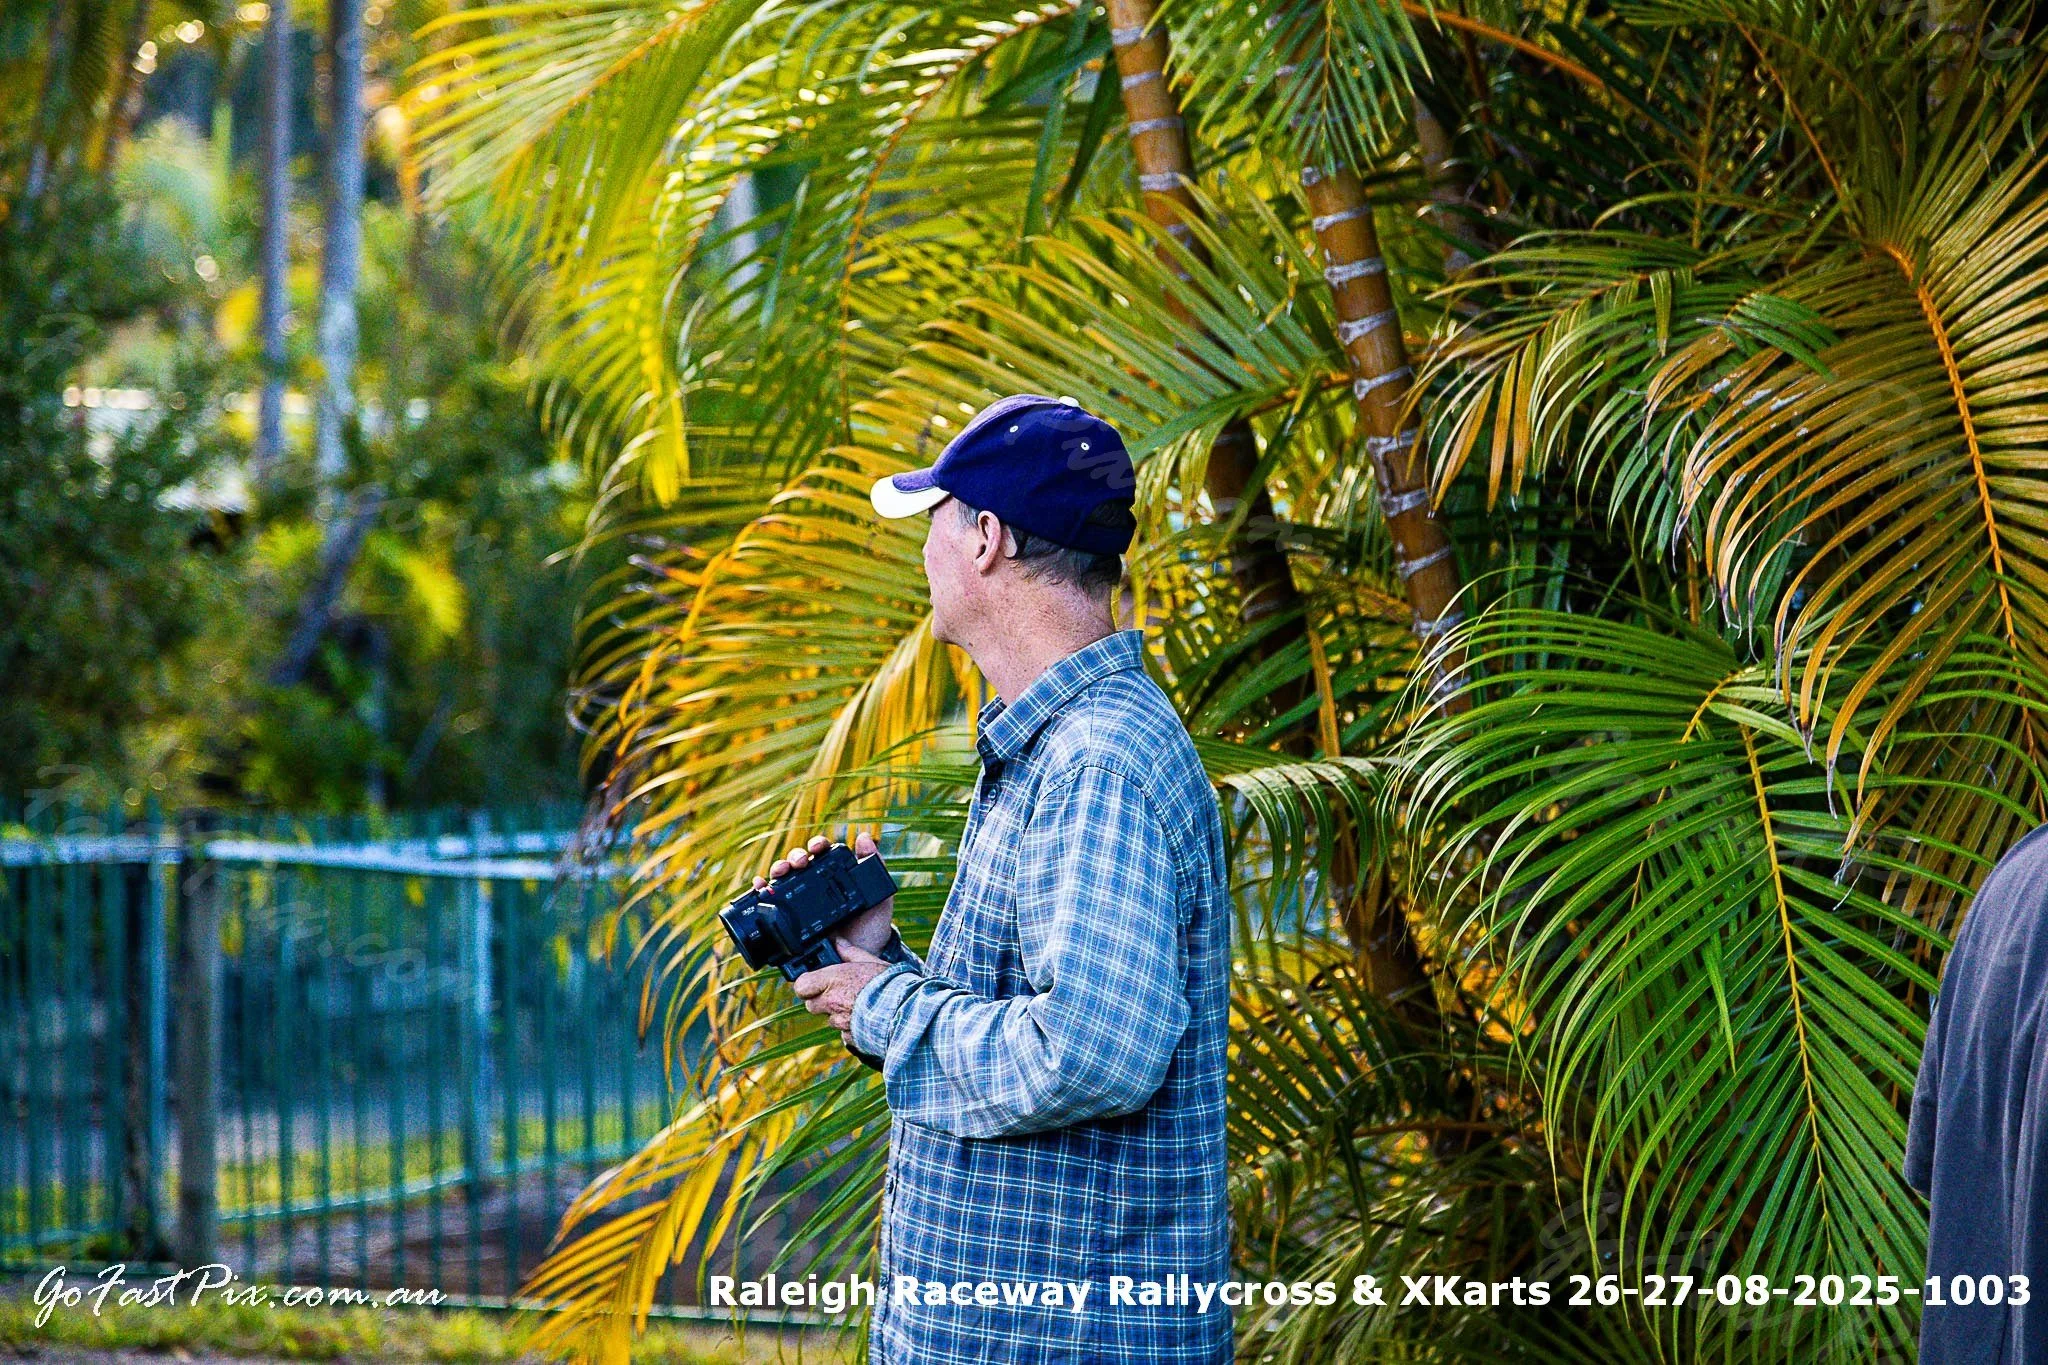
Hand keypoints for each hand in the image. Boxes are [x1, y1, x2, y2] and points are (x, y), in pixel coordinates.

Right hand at [755, 829, 895, 953]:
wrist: (858, 962)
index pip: (821, 854)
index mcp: (834, 878)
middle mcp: (814, 889)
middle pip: (798, 864)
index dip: (817, 846)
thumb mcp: (878, 900)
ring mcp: (799, 905)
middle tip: (800, 863)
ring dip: (778, 869)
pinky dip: (760, 892)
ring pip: (782, 879)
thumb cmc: (870, 930)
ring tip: (779, 872)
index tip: (818, 847)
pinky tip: (758, 887)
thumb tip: (864, 836)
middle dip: (795, 857)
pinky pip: (769, 905)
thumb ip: (875, 869)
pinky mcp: (788, 923)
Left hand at [792, 939, 892, 1043]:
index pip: (801, 985)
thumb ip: (851, 952)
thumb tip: (838, 941)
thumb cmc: (890, 983)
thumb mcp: (871, 961)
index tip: (815, 982)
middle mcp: (832, 1002)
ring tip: (859, 1006)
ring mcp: (840, 1021)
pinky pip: (844, 1032)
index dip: (807, 985)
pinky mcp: (850, 1037)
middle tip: (838, 993)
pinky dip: (851, 1027)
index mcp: (833, 980)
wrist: (907, 1010)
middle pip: (812, 1005)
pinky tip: (866, 1018)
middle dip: (821, 1000)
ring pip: (829, 1019)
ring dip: (838, 1014)